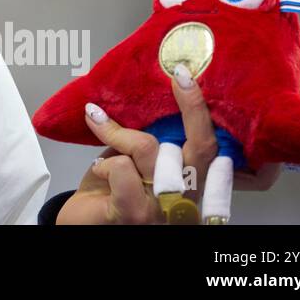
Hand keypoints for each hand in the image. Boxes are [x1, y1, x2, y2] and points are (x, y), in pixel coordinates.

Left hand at [55, 65, 281, 223]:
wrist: (83, 225)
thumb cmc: (114, 191)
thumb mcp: (139, 162)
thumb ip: (156, 141)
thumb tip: (158, 97)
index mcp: (195, 185)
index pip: (216, 150)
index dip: (207, 114)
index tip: (189, 76)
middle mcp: (190, 200)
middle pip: (201, 147)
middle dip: (192, 105)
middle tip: (178, 74)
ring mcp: (165, 210)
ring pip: (149, 149)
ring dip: (118, 133)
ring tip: (100, 124)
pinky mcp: (134, 214)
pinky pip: (122, 170)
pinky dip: (105, 163)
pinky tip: (98, 170)